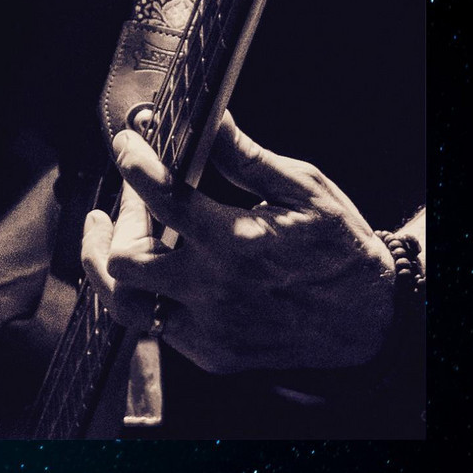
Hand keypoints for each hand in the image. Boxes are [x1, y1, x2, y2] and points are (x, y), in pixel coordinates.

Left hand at [81, 112, 395, 372]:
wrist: (369, 317)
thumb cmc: (340, 249)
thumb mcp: (303, 189)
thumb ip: (245, 157)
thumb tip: (212, 120)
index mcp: (235, 241)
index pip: (161, 195)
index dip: (133, 162)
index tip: (128, 146)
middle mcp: (214, 288)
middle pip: (124, 257)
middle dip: (117, 219)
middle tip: (130, 200)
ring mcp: (210, 327)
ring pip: (125, 302)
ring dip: (106, 266)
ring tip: (104, 237)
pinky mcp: (213, 352)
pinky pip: (156, 328)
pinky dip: (144, 296)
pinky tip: (151, 273)